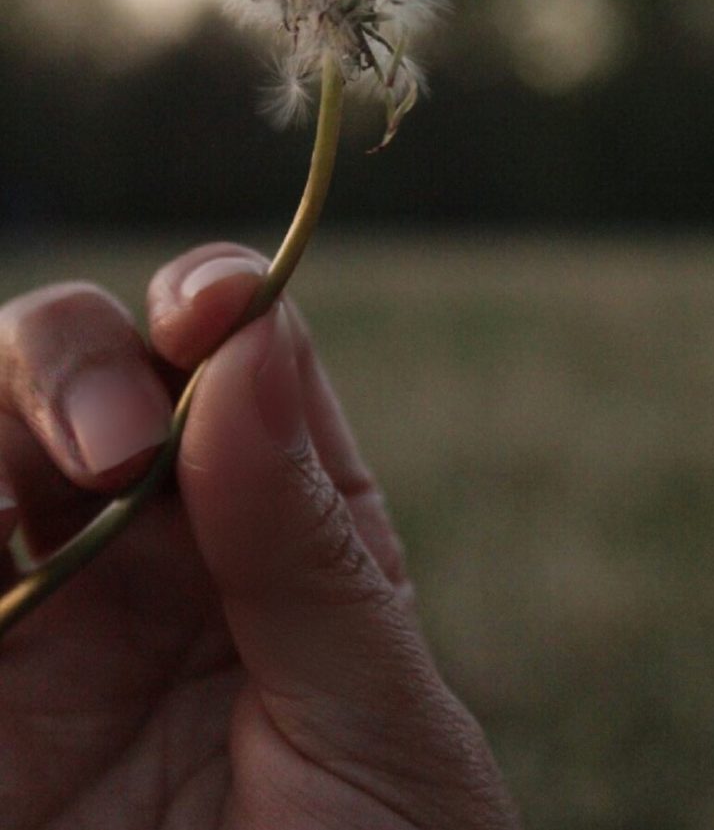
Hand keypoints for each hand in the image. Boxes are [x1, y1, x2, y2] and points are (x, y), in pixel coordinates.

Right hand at [0, 243, 518, 828]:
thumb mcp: (375, 715)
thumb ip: (308, 538)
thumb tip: (249, 340)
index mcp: (283, 528)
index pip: (237, 356)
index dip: (215, 302)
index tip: (213, 308)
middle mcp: (153, 550)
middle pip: (84, 362)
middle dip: (78, 357)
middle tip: (110, 446)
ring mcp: (43, 614)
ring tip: (29, 493)